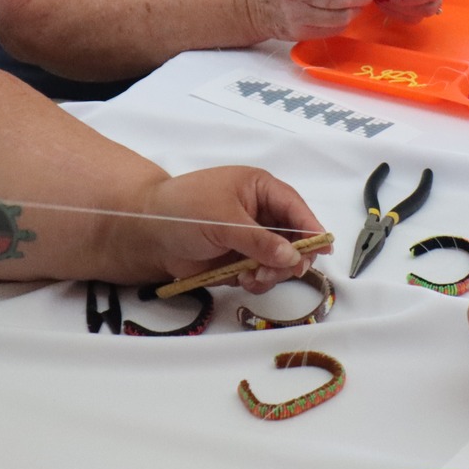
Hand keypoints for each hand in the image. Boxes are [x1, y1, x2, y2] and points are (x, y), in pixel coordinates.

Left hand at [126, 167, 327, 291]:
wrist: (145, 233)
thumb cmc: (181, 210)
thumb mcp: (223, 220)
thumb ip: (260, 240)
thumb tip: (292, 257)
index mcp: (258, 188)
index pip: (294, 207)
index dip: (311, 228)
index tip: (323, 249)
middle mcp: (258, 212)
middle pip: (293, 237)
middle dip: (290, 257)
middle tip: (286, 272)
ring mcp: (249, 237)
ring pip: (279, 259)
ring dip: (272, 272)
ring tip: (252, 277)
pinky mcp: (238, 259)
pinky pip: (261, 273)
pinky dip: (257, 280)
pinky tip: (242, 279)